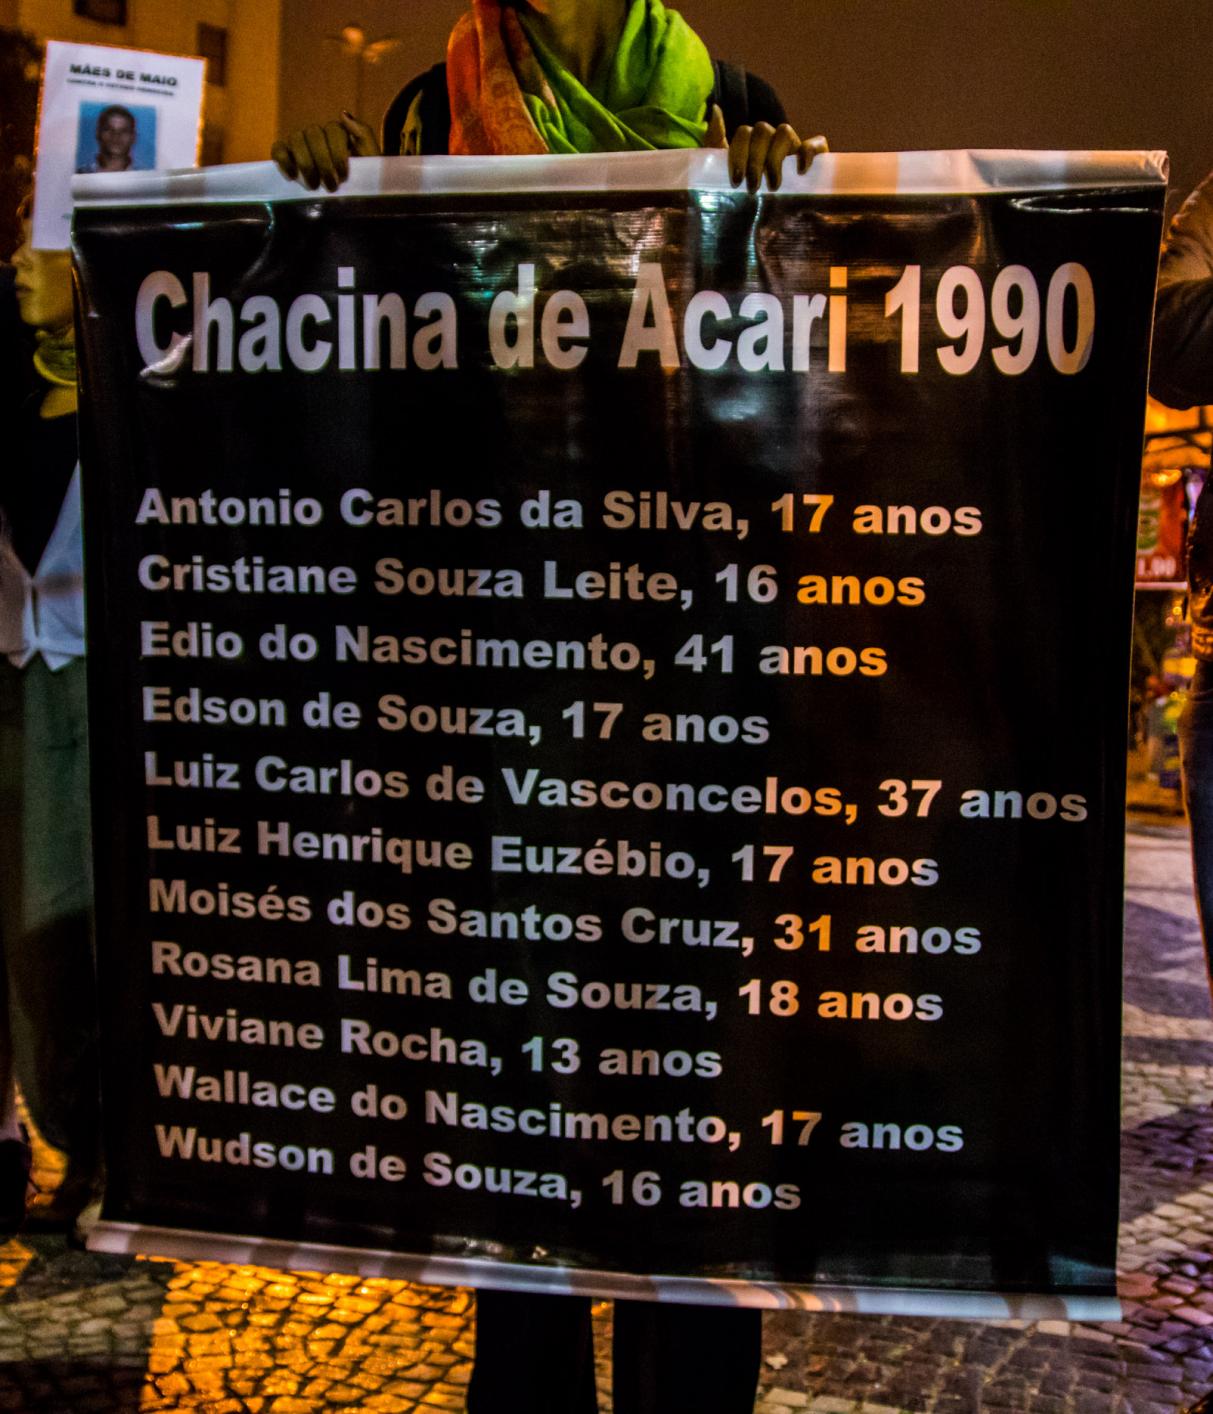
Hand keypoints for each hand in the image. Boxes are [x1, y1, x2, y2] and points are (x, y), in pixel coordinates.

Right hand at [271, 111, 380, 191]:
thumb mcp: (371, 161)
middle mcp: (317, 135)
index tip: (343, 176)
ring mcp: (300, 144)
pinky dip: (283, 160)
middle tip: (331, 187)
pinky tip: (293, 176)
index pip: (332, 129)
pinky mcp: (285, 155)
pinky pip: (278, 149)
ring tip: (314, 186)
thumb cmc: (363, 184)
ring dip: (305, 163)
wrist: (353, 207)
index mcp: (338, 134)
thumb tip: (343, 114)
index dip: (337, 153)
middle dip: (323, 162)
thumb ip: (363, 135)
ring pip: (296, 138)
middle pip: (313, 133)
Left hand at [705, 104, 828, 192]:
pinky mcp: (812, 157)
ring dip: (776, 157)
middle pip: (762, 131)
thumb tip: (716, 108)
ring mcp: (792, 146)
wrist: (764, 222)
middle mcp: (771, 140)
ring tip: (773, 186)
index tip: (736, 181)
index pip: (744, 133)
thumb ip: (715, 140)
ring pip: (784, 132)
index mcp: (750, 142)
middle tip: (752, 187)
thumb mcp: (721, 171)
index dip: (739, 154)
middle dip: (755, 160)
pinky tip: (800, 170)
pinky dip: (808, 152)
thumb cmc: (742, 195)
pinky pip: (816, 143)